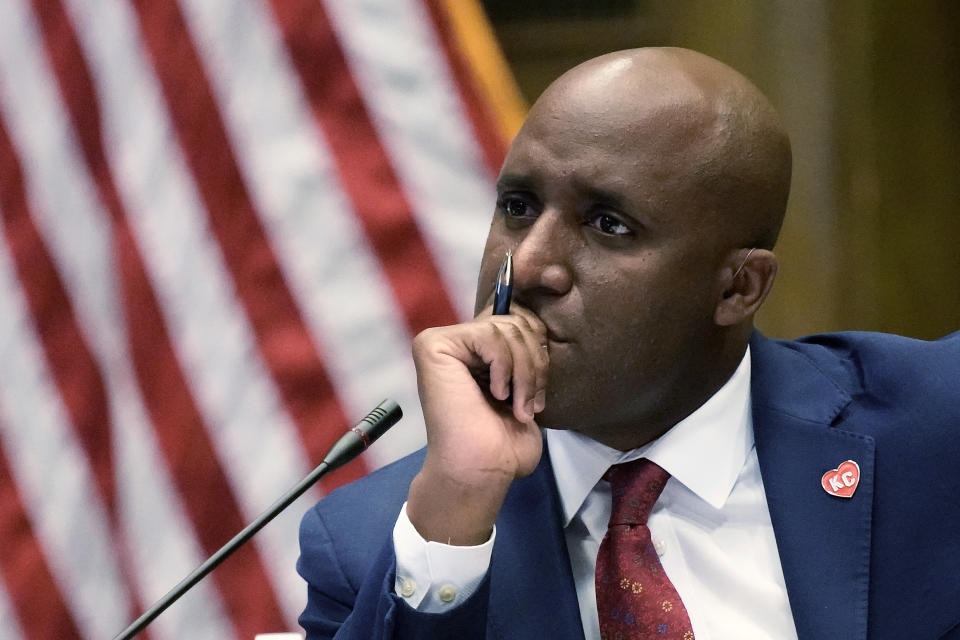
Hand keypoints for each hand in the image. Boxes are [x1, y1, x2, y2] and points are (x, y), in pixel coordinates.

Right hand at [406, 305, 548, 544]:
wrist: (480, 470)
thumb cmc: (503, 442)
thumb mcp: (525, 388)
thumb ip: (525, 352)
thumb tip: (538, 322)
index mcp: (478, 352)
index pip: (520, 322)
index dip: (538, 350)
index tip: (538, 393)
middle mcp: (457, 343)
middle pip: (516, 322)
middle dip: (534, 365)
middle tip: (530, 404)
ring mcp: (443, 343)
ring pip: (507, 329)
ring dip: (524, 373)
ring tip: (518, 407)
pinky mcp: (433, 346)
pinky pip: (489, 335)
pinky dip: (504, 367)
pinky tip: (497, 394)